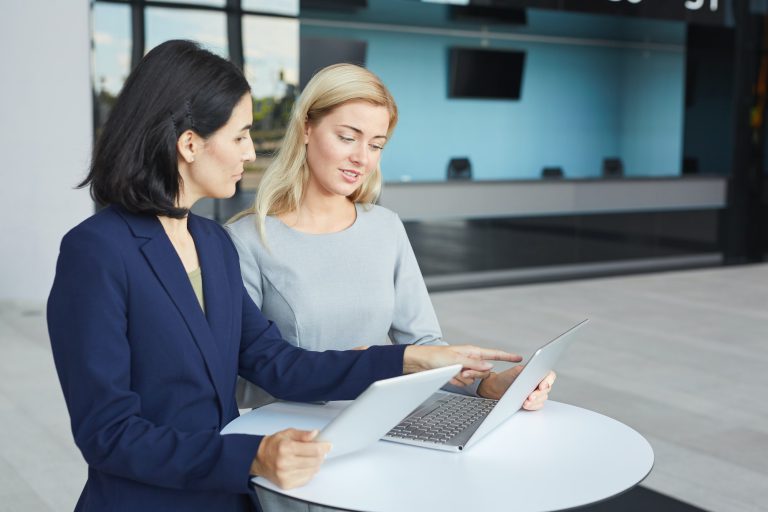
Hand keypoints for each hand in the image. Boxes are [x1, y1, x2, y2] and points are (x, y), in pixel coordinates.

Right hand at [249, 428, 330, 488]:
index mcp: (286, 448)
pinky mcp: (286, 484)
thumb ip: (303, 434)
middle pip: (314, 461)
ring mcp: (285, 475)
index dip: (324, 447)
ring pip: (312, 471)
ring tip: (311, 457)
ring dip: (316, 464)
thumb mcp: (288, 433)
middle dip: (321, 455)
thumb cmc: (274, 445)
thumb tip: (315, 434)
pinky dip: (309, 472)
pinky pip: (306, 479)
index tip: (328, 445)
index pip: (313, 450)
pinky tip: (305, 466)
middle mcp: (285, 463)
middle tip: (320, 450)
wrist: (260, 458)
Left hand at [403, 345, 521, 386]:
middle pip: (483, 371)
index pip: (494, 354)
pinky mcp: (458, 374)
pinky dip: (456, 381)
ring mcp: (464, 367)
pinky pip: (463, 383)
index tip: (519, 358)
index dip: (507, 356)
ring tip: (452, 372)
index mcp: (473, 351)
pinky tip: (448, 376)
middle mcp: (471, 359)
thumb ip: (475, 364)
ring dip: (463, 378)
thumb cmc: (436, 357)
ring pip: (473, 379)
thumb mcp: (457, 360)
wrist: (420, 363)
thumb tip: (490, 365)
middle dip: (474, 374)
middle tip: (462, 371)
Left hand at [478, 369, 556, 409]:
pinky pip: (538, 405)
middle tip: (530, 396)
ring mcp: (537, 393)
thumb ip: (525, 370)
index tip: (541, 386)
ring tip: (525, 402)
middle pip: (547, 389)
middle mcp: (539, 382)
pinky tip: (526, 405)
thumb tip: (533, 370)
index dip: (548, 381)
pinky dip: (532, 406)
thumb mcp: (515, 371)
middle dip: (538, 394)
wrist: (496, 387)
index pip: (550, 375)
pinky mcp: (533, 402)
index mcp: (537, 372)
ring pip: (543, 398)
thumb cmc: (506, 378)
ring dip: (535, 401)